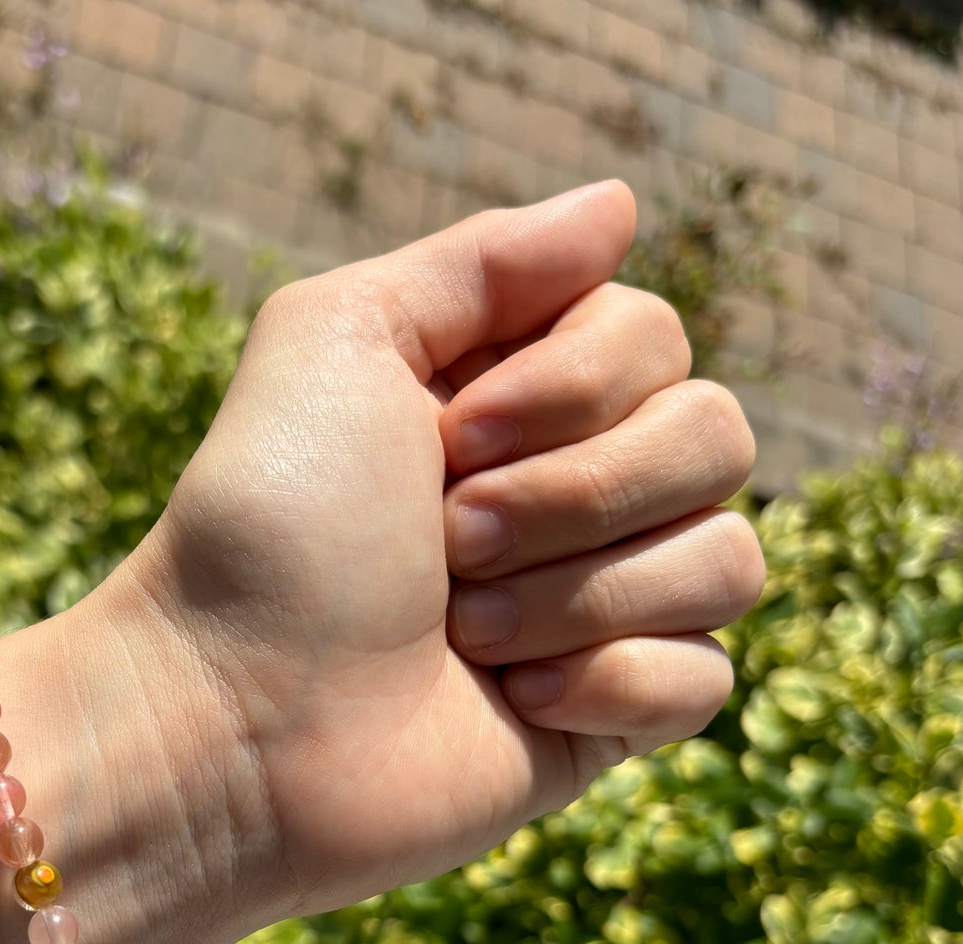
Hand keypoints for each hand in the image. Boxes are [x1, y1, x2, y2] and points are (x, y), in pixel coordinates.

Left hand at [103, 179, 762, 922]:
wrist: (235, 717)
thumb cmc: (270, 525)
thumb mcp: (340, 336)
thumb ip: (481, 261)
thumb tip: (619, 207)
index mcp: (518, 401)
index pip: (658, 338)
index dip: (571, 387)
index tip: (446, 440)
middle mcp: (573, 495)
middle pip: (716, 438)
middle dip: (576, 491)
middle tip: (448, 541)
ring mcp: (598, 609)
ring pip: (727, 559)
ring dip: (580, 593)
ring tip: (462, 632)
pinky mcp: (609, 716)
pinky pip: (706, 677)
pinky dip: (611, 684)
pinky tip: (512, 700)